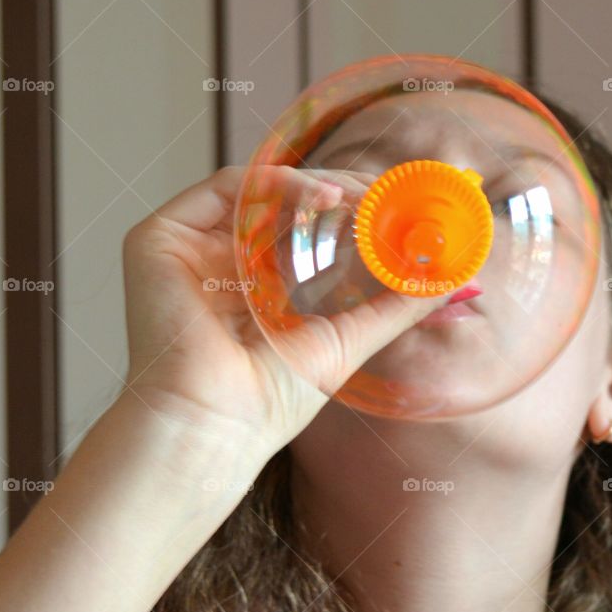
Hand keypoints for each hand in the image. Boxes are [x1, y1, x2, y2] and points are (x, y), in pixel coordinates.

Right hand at [120, 164, 449, 461]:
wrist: (213, 426)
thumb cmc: (266, 403)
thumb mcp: (344, 344)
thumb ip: (392, 309)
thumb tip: (451, 283)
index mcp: (253, 292)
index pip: (307, 236)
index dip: (355, 217)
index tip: (402, 211)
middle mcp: (218, 266)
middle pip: (286, 208)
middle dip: (345, 194)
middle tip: (394, 195)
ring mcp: (189, 251)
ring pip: (262, 193)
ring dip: (321, 185)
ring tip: (370, 197)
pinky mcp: (160, 241)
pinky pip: (228, 189)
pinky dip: (280, 184)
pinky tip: (326, 196)